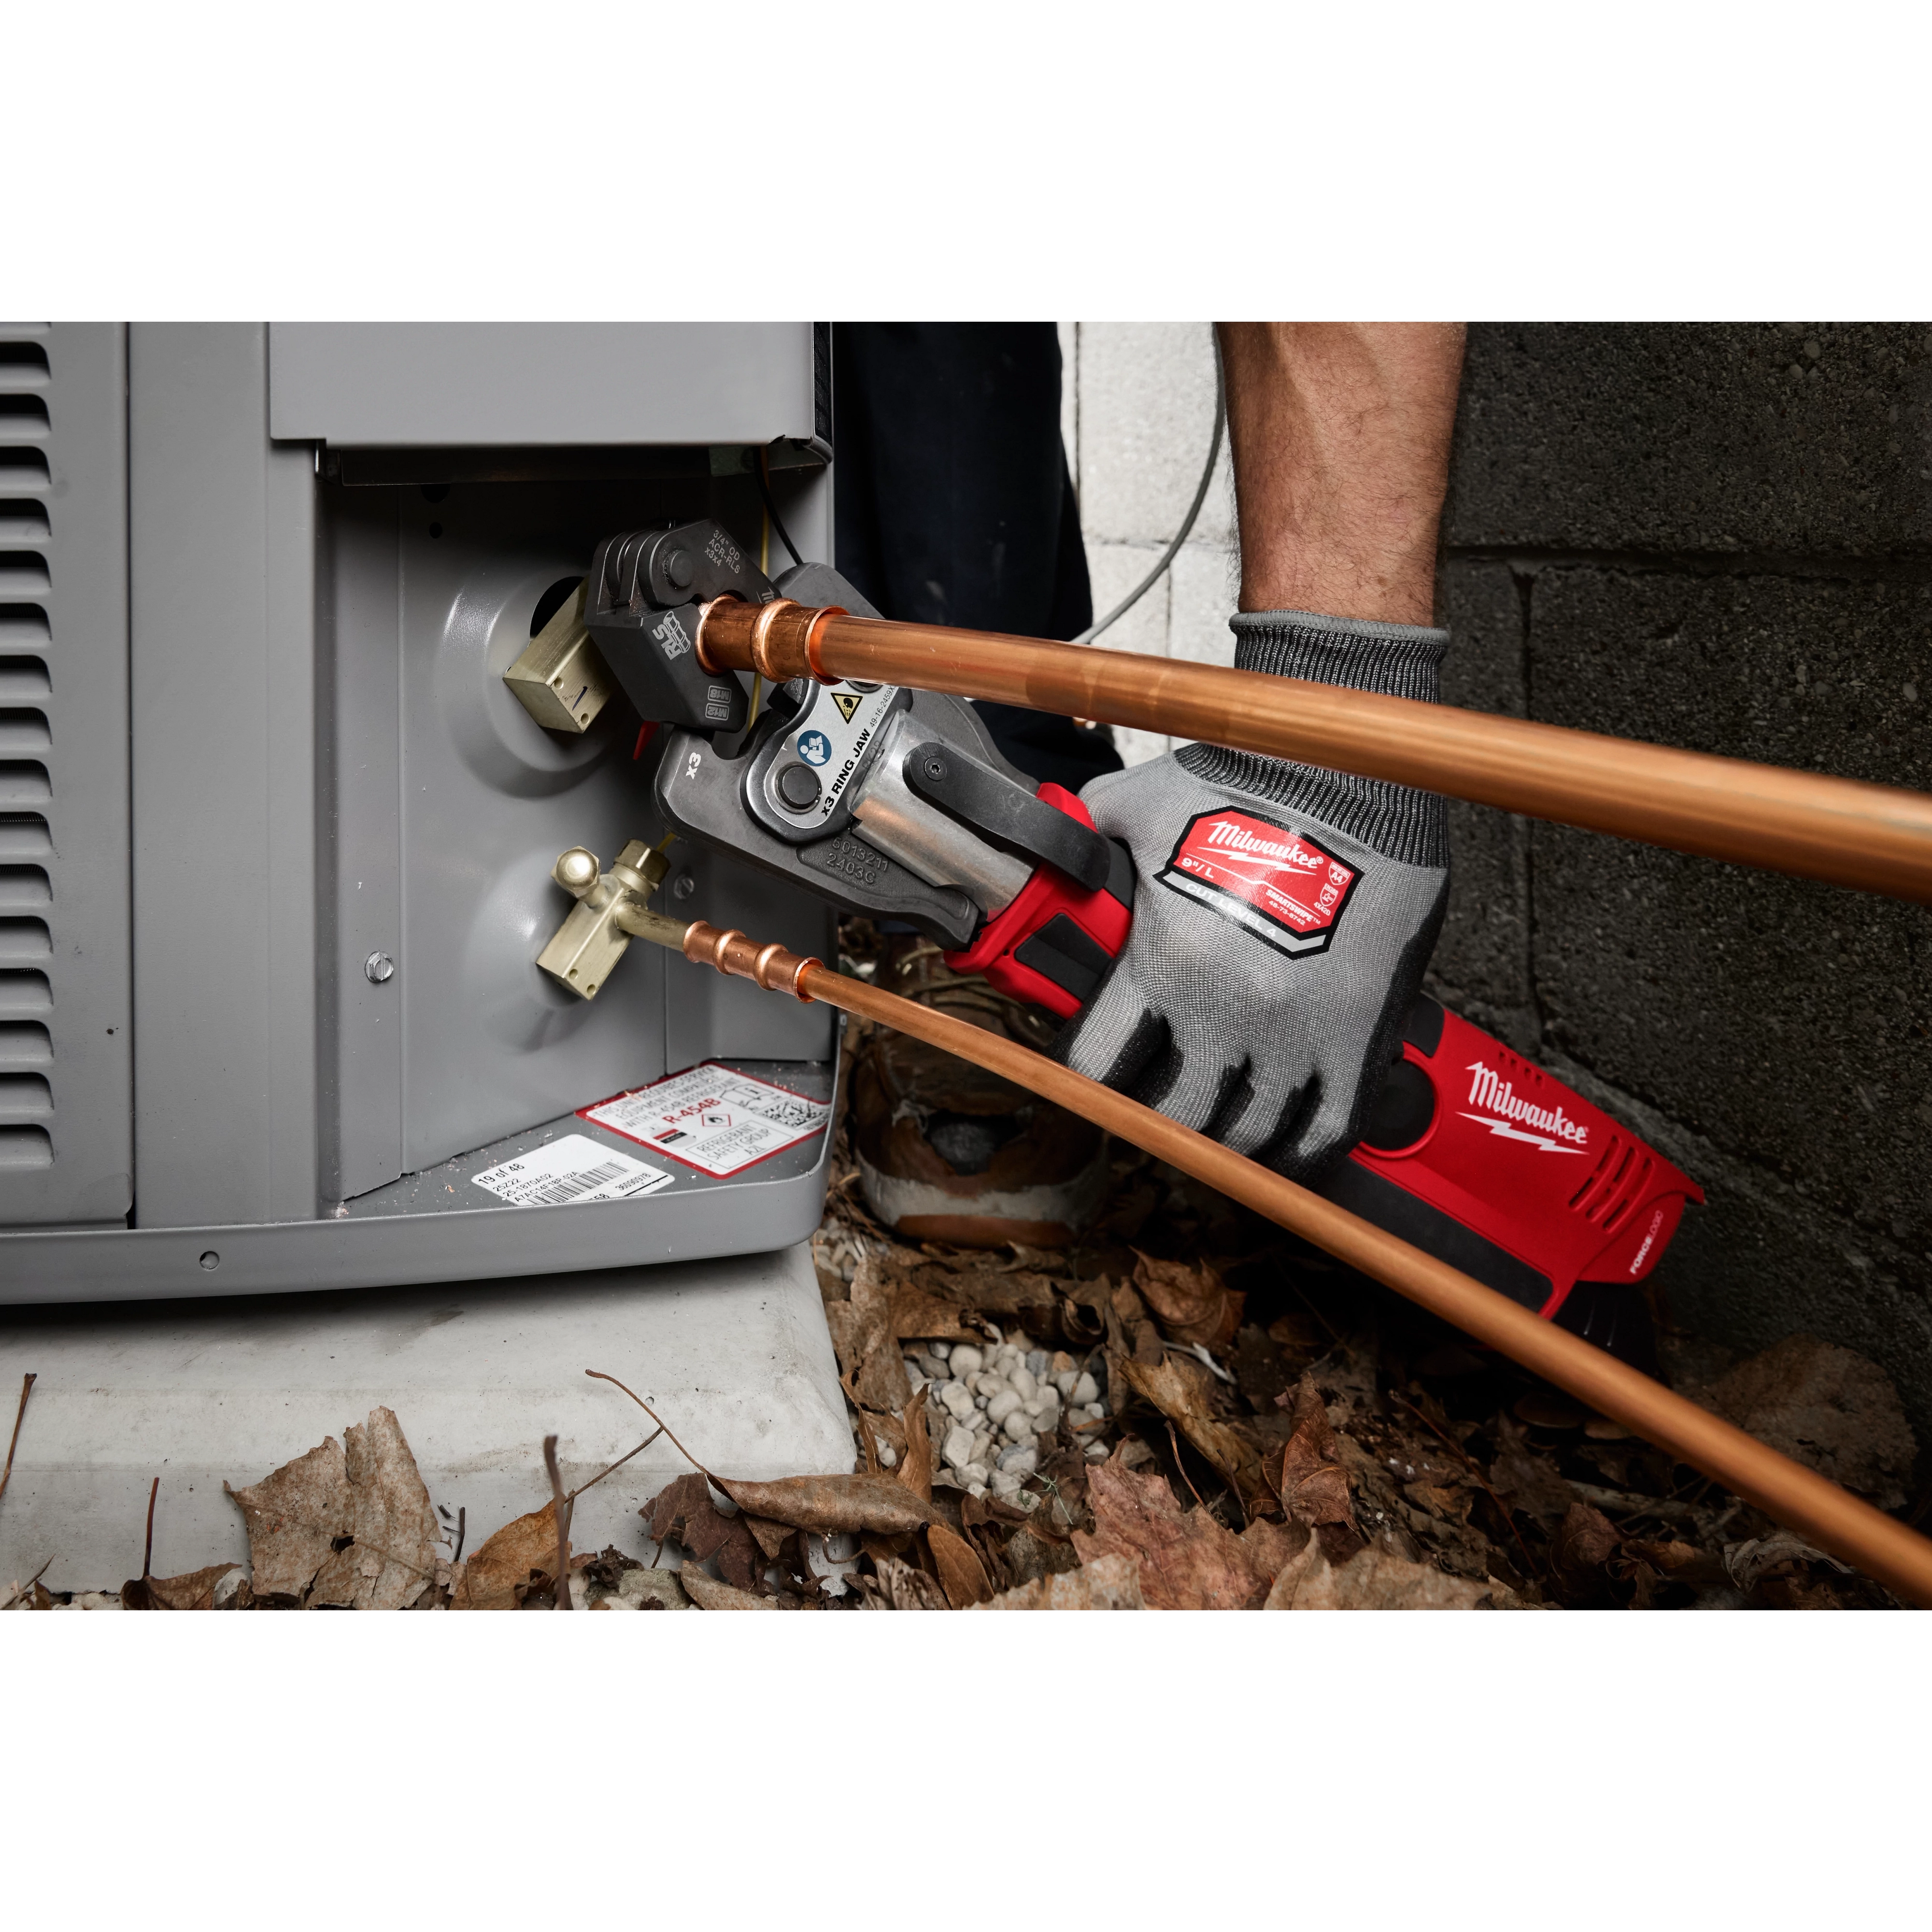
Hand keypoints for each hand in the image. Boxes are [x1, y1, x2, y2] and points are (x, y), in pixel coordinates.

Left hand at [1055, 611, 1449, 1181]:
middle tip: (1165, 1096)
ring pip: (1247, 1135)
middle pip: (1173, 1117)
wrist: (1356, 776)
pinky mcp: (1357, 1039)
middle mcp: (1223, 1013)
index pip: (1097, 1066)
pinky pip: (1324, 1131)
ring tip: (1225, 1114)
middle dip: (1163, 1113)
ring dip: (1230, 1132)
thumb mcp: (1144, 801)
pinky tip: (1287, 1139)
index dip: (1092, 1075)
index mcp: (1164, 963)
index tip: (1101, 1069)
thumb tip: (1064, 834)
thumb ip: (1095, 830)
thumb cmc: (1249, 782)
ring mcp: (1294, 1035)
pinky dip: (1301, 1147)